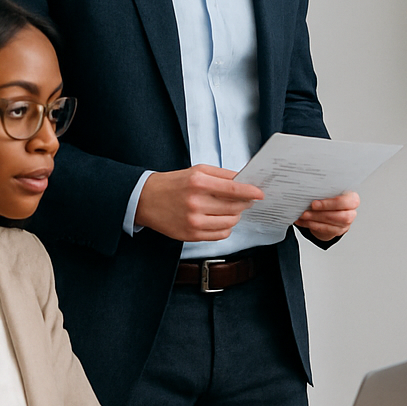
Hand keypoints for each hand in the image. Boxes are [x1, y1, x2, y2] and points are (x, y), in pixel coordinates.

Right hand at [135, 165, 262, 240]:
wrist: (145, 199)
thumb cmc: (173, 183)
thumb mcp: (197, 171)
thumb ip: (222, 175)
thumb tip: (245, 181)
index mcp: (198, 182)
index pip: (234, 189)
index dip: (251, 192)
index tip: (260, 194)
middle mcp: (196, 202)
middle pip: (235, 207)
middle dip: (244, 203)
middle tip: (245, 200)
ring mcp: (193, 221)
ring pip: (230, 222)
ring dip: (236, 216)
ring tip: (230, 209)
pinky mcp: (191, 235)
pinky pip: (220, 234)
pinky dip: (226, 227)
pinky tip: (220, 219)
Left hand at [295, 191, 358, 240]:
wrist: (329, 210)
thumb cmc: (330, 198)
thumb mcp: (328, 192)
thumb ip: (324, 192)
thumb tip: (310, 192)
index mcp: (352, 198)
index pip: (346, 202)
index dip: (330, 204)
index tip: (314, 204)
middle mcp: (351, 212)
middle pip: (342, 216)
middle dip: (322, 214)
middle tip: (307, 211)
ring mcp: (346, 223)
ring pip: (333, 224)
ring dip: (315, 220)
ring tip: (304, 215)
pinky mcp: (338, 231)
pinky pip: (326, 230)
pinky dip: (313, 225)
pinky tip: (304, 222)